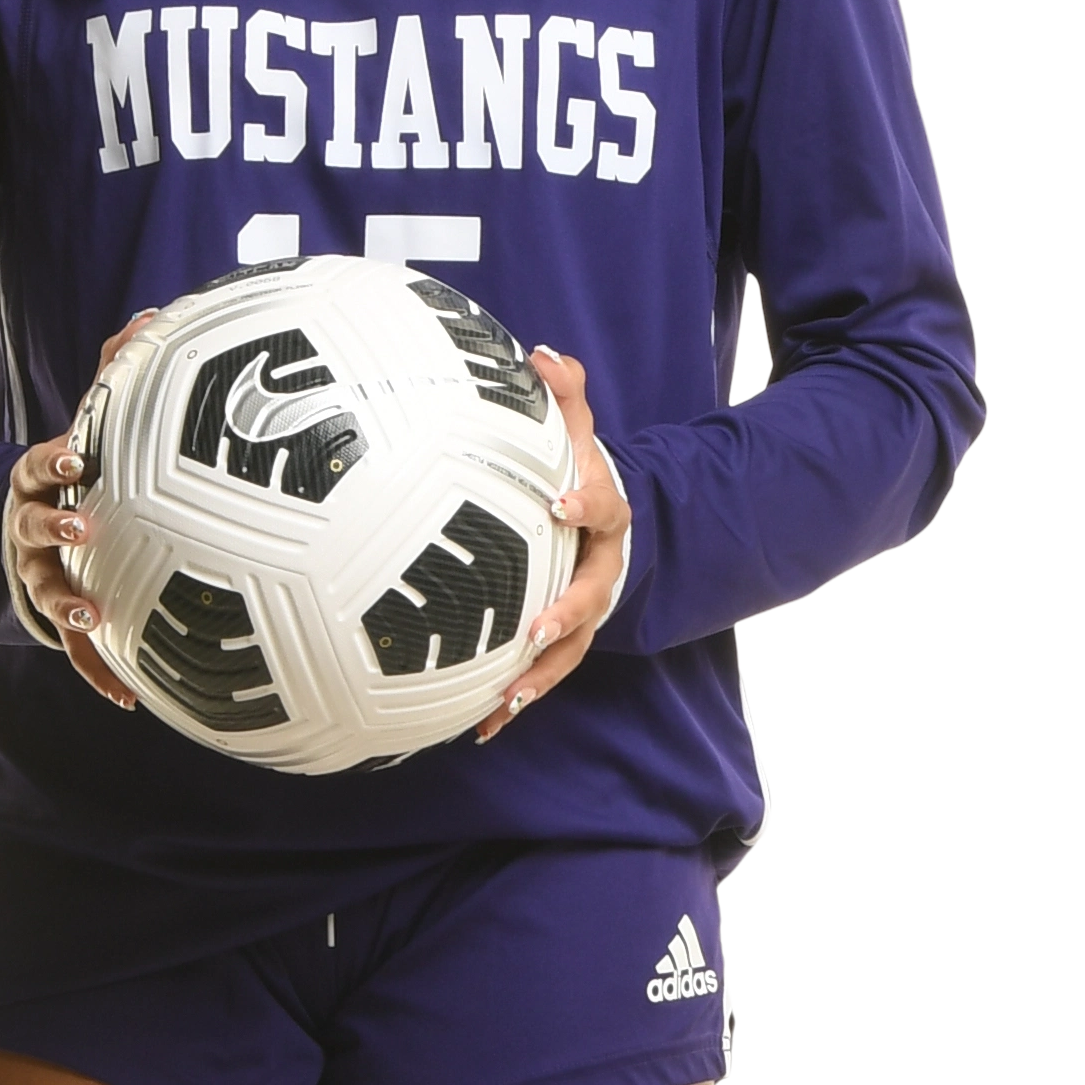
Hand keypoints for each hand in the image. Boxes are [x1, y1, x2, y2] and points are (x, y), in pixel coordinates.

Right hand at [4, 311, 159, 712]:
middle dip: (52, 526)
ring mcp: (39, 577)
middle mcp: (30, 531)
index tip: (76, 455)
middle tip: (81, 524)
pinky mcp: (56, 621)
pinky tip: (129, 699)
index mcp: (37, 483)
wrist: (22, 543)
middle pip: (30, 526)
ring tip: (89, 614)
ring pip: (46, 591)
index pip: (35, 466)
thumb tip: (151, 313)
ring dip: (65, 603)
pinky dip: (100, 673)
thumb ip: (112, 374)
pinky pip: (78, 654)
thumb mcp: (85, 430)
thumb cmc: (73, 479)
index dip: (52, 461)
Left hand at [477, 347, 629, 740]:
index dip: (583, 504)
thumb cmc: (575, 478)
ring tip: (505, 700)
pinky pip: (542, 678)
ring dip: (539, 678)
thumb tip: (543, 354)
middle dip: (566, 613)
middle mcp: (600, 569)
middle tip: (535, 628)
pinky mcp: (563, 642)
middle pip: (592, 595)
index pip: (603, 508)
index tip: (557, 503)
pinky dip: (514, 703)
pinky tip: (478, 730)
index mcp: (605, 516)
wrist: (603, 528)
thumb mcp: (577, 436)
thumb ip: (565, 397)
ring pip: (570, 651)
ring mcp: (585, 611)